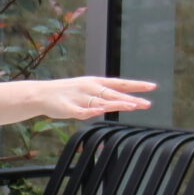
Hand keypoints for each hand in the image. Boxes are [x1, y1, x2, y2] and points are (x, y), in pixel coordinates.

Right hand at [29, 75, 152, 120]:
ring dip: (117, 103)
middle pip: (113, 93)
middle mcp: (90, 88)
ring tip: (132, 106)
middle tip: (146, 104)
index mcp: (96, 82)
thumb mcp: (87, 90)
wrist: (41, 94)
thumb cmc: (67, 93)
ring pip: (101, 101)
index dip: (136, 85)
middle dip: (131, 98)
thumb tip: (127, 100)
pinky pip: (81, 111)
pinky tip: (100, 111)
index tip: (152, 87)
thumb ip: (105, 96)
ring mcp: (79, 98)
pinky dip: (91, 111)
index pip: (120, 83)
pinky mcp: (68, 108)